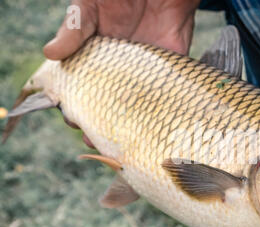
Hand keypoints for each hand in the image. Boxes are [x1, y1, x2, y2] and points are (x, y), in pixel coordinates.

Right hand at [44, 0, 199, 146]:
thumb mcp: (91, 5)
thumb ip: (75, 27)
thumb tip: (50, 54)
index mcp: (97, 58)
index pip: (84, 88)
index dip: (78, 106)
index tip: (74, 119)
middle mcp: (121, 71)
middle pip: (109, 105)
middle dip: (102, 124)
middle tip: (98, 138)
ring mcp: (146, 74)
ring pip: (136, 108)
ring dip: (129, 128)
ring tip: (123, 143)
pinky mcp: (171, 71)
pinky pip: (166, 97)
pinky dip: (161, 115)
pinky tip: (155, 129)